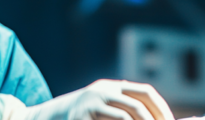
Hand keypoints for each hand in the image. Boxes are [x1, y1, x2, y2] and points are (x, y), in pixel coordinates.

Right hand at [23, 79, 174, 119]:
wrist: (42, 119)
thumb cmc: (78, 118)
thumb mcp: (100, 108)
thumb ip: (122, 110)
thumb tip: (155, 118)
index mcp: (111, 87)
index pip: (145, 92)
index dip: (162, 109)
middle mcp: (102, 91)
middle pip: (138, 106)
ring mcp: (90, 103)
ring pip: (125, 117)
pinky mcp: (81, 117)